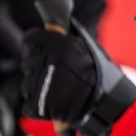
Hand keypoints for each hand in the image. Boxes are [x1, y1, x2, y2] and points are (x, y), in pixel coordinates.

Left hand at [20, 27, 135, 135]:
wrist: (108, 107)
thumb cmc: (102, 79)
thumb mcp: (88, 50)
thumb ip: (66, 40)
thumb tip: (51, 27)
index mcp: (59, 45)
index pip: (30, 40)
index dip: (36, 46)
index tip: (43, 52)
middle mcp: (46, 62)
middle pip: (27, 63)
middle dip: (39, 69)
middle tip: (59, 77)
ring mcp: (40, 84)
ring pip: (27, 85)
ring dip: (40, 89)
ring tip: (61, 93)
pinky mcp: (37, 105)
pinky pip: (30, 105)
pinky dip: (41, 108)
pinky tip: (57, 106)